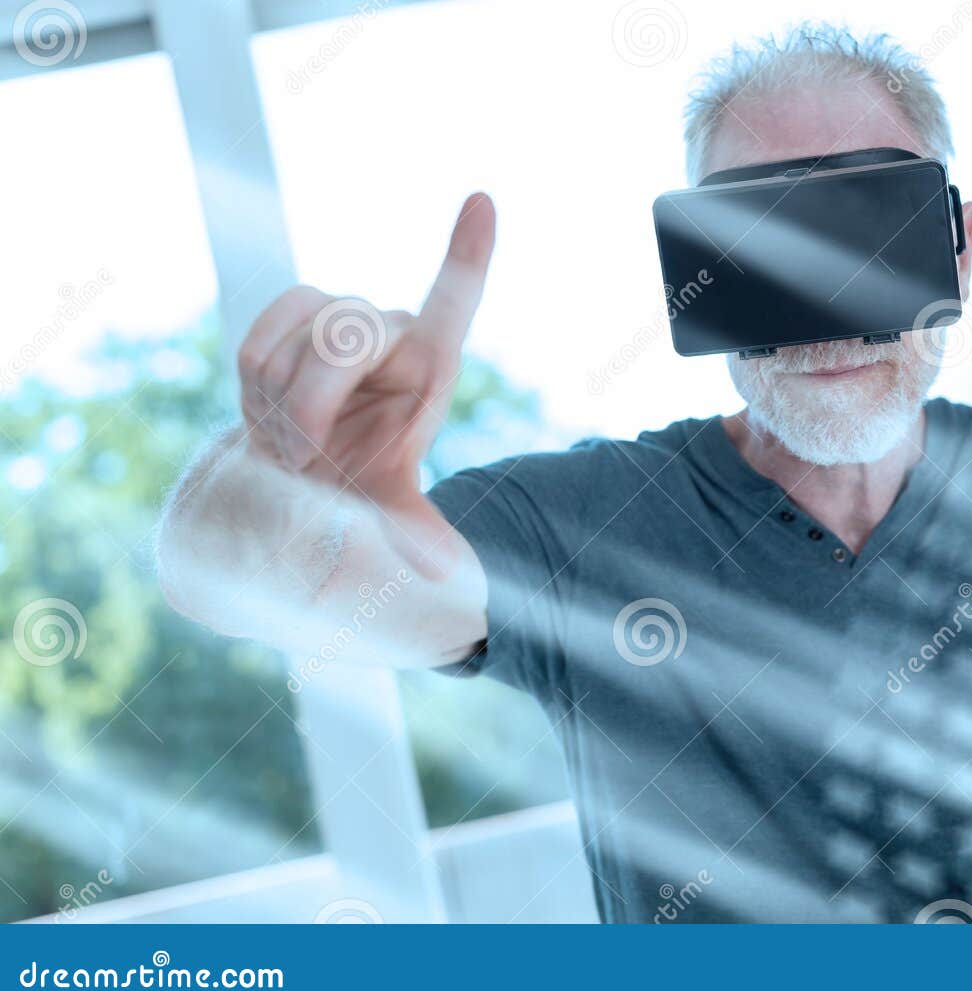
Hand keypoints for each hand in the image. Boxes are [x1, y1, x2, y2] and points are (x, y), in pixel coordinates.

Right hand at [237, 193, 495, 578]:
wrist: (288, 501)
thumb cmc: (353, 503)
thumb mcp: (391, 524)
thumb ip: (413, 538)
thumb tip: (445, 572)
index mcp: (430, 371)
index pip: (452, 302)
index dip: (466, 254)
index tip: (482, 202)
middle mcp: (388, 337)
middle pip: (351, 327)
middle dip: (316, 399)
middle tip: (308, 460)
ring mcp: (337, 325)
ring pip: (298, 331)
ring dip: (282, 398)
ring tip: (294, 447)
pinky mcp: (289, 324)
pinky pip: (259, 337)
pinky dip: (255, 382)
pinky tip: (266, 417)